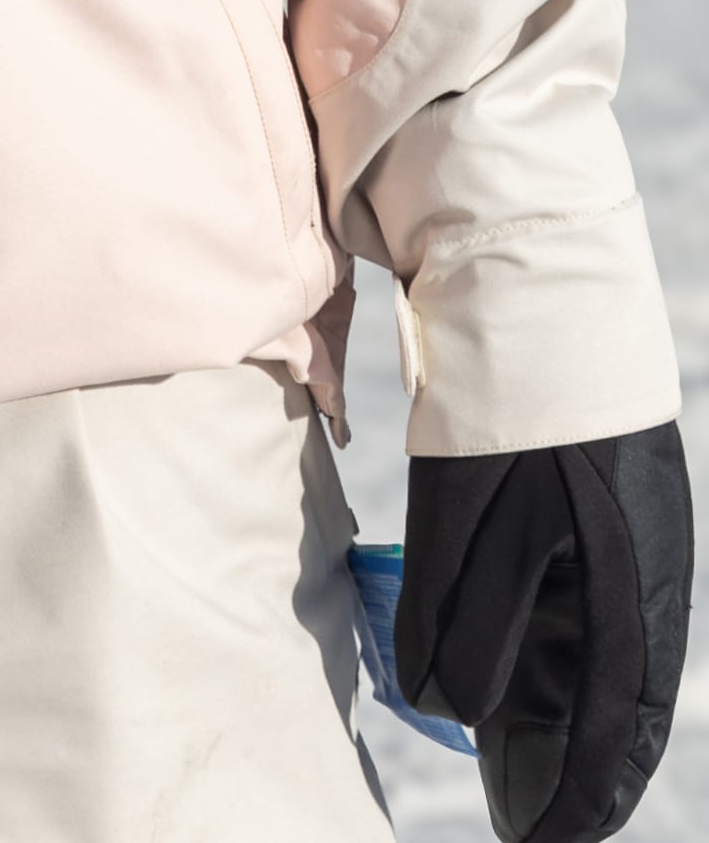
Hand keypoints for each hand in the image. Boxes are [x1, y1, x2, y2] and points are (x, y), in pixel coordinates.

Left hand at [396, 424, 692, 842]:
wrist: (532, 295)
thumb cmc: (507, 407)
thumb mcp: (473, 515)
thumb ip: (460, 614)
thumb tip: (446, 704)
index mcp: (626, 589)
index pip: (614, 727)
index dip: (579, 792)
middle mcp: (638, 580)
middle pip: (608, 706)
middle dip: (564, 769)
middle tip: (523, 827)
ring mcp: (624, 547)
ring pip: (593, 663)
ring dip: (553, 721)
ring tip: (510, 773)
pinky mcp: (602, 518)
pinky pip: (584, 616)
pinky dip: (553, 660)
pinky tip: (513, 680)